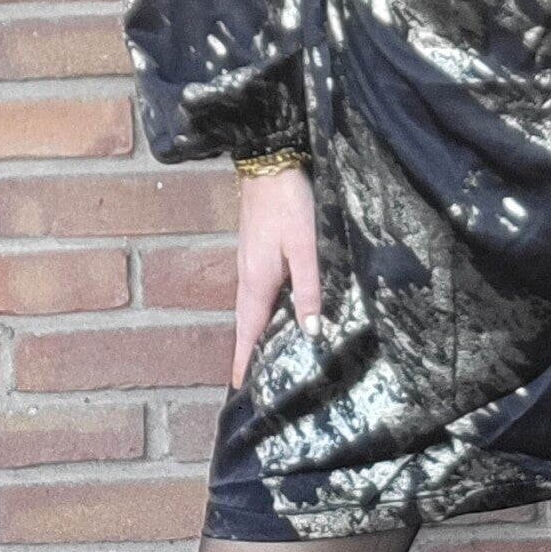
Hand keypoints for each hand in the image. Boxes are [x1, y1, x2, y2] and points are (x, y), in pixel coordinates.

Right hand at [232, 165, 320, 387]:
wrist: (270, 162)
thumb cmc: (289, 204)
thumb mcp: (306, 248)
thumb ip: (309, 289)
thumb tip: (310, 331)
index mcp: (257, 281)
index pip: (248, 332)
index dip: (244, 361)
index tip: (239, 388)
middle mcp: (248, 276)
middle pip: (247, 323)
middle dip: (249, 352)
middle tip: (255, 381)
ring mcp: (250, 262)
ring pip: (252, 307)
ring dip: (255, 332)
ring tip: (265, 355)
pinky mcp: (257, 250)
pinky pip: (257, 291)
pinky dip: (262, 310)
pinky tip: (276, 311)